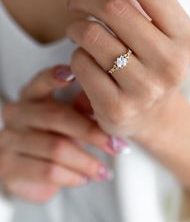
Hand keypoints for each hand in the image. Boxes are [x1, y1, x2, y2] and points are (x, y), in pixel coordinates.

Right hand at [0, 65, 127, 202]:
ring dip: (86, 162)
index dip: (54, 77)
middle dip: (91, 132)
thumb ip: (83, 107)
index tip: (73, 75)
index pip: (41, 81)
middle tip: (116, 145)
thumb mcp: (71, 118)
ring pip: (55, 148)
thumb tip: (105, 101)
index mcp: (31, 95)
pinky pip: (48, 171)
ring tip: (105, 171)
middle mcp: (17, 113)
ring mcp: (10, 139)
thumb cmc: (57, 134)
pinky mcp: (10, 167)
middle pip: (56, 116)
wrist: (32, 169)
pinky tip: (86, 178)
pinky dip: (73, 177)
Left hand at [66, 0, 189, 136]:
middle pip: (115, 8)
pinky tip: (85, 60)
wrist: (152, 115)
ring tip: (78, 31)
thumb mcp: (146, 24)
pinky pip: (79, 65)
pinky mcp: (118, 109)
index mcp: (186, 36)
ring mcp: (146, 89)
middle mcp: (172, 63)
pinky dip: (75, 55)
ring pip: (91, 36)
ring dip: (75, 27)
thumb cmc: (147, 60)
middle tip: (74, 0)